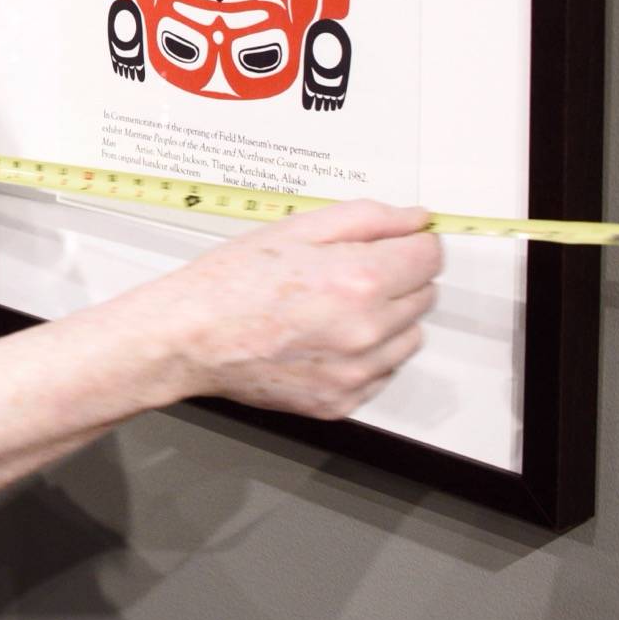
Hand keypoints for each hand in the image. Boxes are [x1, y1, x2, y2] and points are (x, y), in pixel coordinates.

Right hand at [136, 200, 440, 418]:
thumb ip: (368, 218)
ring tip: (332, 308)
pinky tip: (322, 338)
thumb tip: (416, 220)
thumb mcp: (296, 228)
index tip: (395, 242)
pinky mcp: (341, 402)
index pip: (431, 257)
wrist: (187, 338)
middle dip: (397, 277)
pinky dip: (364, 355)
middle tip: (345, 272)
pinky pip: (381, 372)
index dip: (413, 242)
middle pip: (425, 296)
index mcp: (358, 280)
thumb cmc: (230, 282)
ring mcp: (356, 373)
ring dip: (386, 319)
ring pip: (409, 337)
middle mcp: (366, 331)